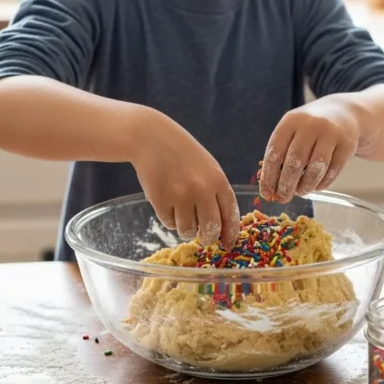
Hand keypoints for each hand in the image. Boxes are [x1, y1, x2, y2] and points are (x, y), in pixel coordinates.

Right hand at [129, 109, 239, 248]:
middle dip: (207, 238)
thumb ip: (216, 195)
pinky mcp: (160, 200)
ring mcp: (180, 195)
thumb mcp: (209, 169)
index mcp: (218, 181)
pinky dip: (169, 218)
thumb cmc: (184, 156)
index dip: (230, 234)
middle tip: (203, 238)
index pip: (230, 216)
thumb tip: (222, 229)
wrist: (152, 138)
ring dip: (185, 229)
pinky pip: (169, 223)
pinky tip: (167, 202)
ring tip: (181, 212)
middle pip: (210, 230)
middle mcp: (202, 190)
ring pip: (188, 231)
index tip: (227, 245)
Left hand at [259, 95, 360, 202]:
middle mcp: (310, 125)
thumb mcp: (293, 131)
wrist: (343, 113)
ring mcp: (330, 134)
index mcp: (291, 121)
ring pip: (316, 168)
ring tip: (301, 192)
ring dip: (306, 186)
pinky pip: (333, 171)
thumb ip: (281, 154)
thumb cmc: (310, 128)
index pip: (275, 152)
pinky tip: (316, 186)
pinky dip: (322, 183)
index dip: (269, 176)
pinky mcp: (346, 144)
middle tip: (283, 198)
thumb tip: (270, 187)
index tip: (266, 193)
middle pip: (295, 162)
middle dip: (286, 185)